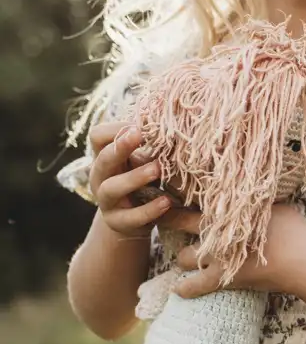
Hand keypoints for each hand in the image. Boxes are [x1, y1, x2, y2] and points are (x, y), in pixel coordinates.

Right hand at [89, 122, 172, 237]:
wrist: (135, 221)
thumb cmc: (142, 181)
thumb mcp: (142, 160)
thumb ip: (148, 145)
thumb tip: (170, 121)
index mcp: (105, 156)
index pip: (98, 136)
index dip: (116, 128)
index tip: (140, 125)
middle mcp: (100, 177)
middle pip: (102, 159)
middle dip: (120, 147)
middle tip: (139, 135)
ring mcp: (106, 201)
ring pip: (112, 188)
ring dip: (134, 177)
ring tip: (157, 169)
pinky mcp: (117, 222)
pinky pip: (131, 217)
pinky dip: (149, 210)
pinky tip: (166, 202)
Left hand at [164, 203, 305, 299]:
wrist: (305, 260)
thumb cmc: (295, 229)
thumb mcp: (275, 206)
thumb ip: (256, 201)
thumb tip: (253, 189)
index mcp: (228, 211)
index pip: (194, 197)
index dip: (175, 193)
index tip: (162, 190)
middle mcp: (217, 232)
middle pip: (180, 224)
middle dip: (167, 220)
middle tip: (158, 218)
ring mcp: (218, 257)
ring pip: (185, 256)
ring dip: (184, 256)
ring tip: (184, 256)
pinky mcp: (224, 279)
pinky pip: (196, 286)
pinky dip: (185, 288)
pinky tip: (178, 289)